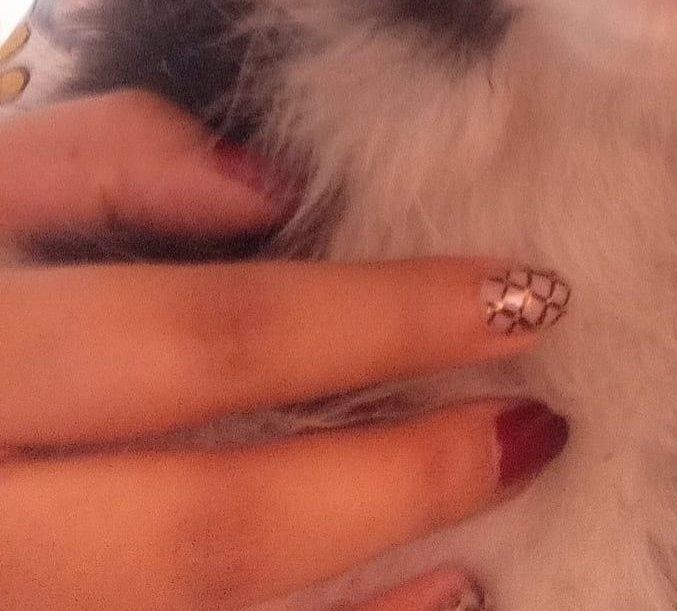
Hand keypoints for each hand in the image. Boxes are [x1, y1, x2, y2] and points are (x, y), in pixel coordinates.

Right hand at [0, 91, 573, 610]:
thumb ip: (90, 157)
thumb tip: (272, 187)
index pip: (209, 344)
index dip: (384, 323)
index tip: (528, 292)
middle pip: (207, 526)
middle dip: (401, 478)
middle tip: (541, 423)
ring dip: (364, 591)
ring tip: (491, 526)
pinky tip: (418, 606)